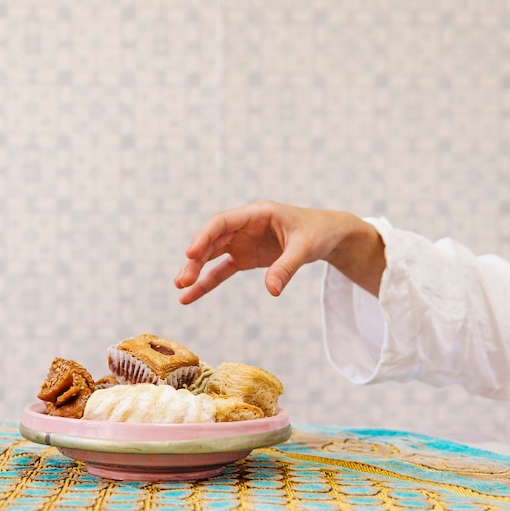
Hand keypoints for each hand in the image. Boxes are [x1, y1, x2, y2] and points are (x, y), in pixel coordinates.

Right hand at [174, 200, 384, 303]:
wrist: (328, 235)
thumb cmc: (317, 232)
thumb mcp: (305, 248)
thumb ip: (286, 267)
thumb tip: (272, 291)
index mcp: (257, 213)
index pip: (222, 222)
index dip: (204, 236)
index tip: (190, 253)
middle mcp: (244, 225)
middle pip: (212, 240)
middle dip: (196, 259)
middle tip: (182, 280)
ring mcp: (242, 241)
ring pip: (212, 255)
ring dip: (196, 271)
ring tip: (181, 289)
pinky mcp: (246, 257)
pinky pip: (222, 270)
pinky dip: (207, 282)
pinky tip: (191, 296)